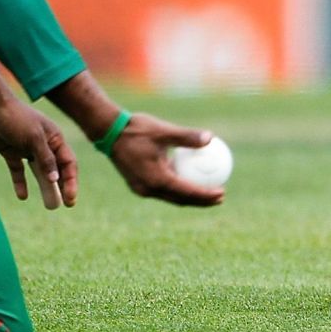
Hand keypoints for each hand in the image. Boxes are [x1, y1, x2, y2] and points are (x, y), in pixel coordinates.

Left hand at [0, 99, 77, 209]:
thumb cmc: (15, 117)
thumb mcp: (33, 137)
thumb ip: (46, 159)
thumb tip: (56, 180)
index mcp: (54, 138)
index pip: (68, 163)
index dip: (71, 181)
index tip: (70, 199)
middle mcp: (43, 144)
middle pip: (56, 169)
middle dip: (62, 187)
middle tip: (65, 206)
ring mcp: (27, 148)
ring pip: (39, 172)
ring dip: (45, 188)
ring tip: (49, 206)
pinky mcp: (11, 152)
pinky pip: (19, 171)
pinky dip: (21, 183)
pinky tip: (22, 196)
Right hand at [109, 114, 225, 206]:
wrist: (108, 132)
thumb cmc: (136, 129)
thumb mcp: (164, 131)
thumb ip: (187, 137)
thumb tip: (211, 138)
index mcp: (156, 179)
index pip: (187, 192)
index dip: (206, 195)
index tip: (222, 192)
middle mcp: (148, 189)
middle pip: (180, 200)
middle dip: (201, 201)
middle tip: (220, 196)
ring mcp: (141, 189)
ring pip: (171, 197)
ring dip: (190, 197)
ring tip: (208, 192)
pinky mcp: (138, 185)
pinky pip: (163, 190)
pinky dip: (177, 188)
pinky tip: (188, 180)